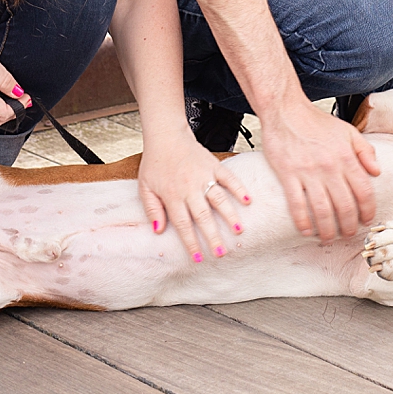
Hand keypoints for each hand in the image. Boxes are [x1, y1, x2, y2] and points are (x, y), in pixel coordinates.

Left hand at [137, 128, 250, 262]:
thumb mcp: (145, 187)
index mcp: (173, 195)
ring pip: (219, 199)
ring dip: (229, 215)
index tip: (199, 258)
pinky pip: (228, 178)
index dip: (191, 243)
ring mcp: (204, 175)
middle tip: (221, 253)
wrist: (166, 135)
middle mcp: (190, 187)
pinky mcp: (213, 164)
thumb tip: (159, 231)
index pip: (183, 224)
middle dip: (213, 236)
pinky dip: (239, 188)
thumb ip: (152, 209)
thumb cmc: (155, 163)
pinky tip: (247, 200)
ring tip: (238, 231)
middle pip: (203, 216)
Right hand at [260, 96, 377, 241]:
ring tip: (328, 237)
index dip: (368, 210)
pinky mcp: (288, 174)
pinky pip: (297, 205)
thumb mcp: (347, 130)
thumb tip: (377, 172)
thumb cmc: (316, 122)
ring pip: (322, 211)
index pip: (364, 191)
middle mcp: (330, 167)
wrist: (286, 109)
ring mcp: (308, 172)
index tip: (367, 220)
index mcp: (345, 157)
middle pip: (345, 206)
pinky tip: (306, 231)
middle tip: (348, 234)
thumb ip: (365, 151)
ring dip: (327, 230)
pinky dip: (303, 222)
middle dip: (349, 226)